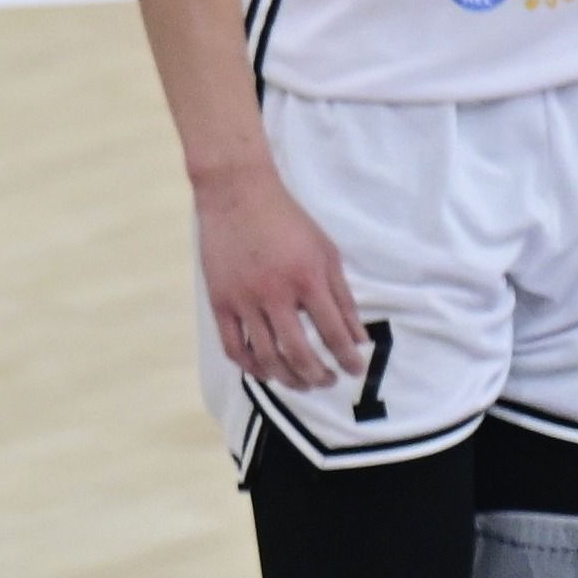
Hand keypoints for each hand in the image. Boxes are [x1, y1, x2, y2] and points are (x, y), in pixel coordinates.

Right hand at [190, 156, 359, 403]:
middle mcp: (275, 293)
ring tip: (301, 383)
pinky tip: (265, 372)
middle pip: (299, 352)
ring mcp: (243, 299)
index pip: (333, 332)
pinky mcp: (219, 301)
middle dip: (318, 375)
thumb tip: (358, 337)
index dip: (347, 358)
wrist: (236, 195)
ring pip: (266, 356)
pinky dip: (250, 366)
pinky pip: (233, 346)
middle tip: (328, 381)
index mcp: (307, 279)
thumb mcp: (326, 253)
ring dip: (287, 378)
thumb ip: (343, 297)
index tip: (355, 369)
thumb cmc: (288, 221)